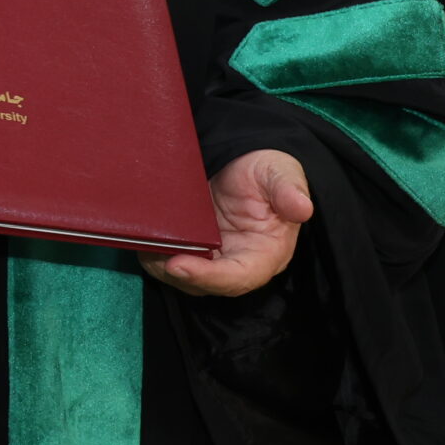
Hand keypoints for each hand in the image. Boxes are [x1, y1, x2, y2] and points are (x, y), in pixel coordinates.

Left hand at [142, 149, 310, 296]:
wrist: (243, 160)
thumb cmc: (267, 170)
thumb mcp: (281, 173)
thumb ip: (289, 190)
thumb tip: (302, 207)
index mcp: (266, 253)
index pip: (240, 277)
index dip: (209, 277)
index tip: (179, 265)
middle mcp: (238, 261)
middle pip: (207, 284)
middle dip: (178, 274)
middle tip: (151, 254)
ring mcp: (214, 256)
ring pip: (185, 276)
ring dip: (161, 266)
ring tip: (142, 244)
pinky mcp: (193, 246)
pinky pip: (172, 258)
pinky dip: (156, 253)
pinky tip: (141, 238)